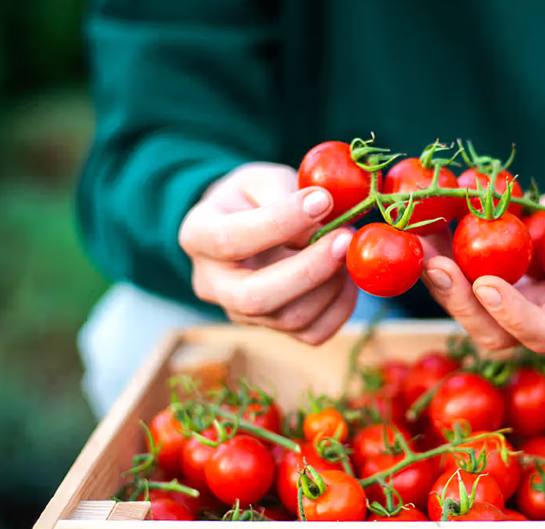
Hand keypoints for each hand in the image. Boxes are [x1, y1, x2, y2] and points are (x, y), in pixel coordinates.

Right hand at [178, 163, 356, 343]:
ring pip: (289, 318)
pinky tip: (346, 276)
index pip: (231, 239)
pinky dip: (340, 307)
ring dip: (330, 285)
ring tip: (347, 249)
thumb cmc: (254, 197)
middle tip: (344, 239)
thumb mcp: (262, 179)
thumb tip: (322, 226)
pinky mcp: (273, 328)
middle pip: (254, 297)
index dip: (280, 222)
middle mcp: (212, 283)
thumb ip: (286, 196)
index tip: (322, 200)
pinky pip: (313, 333)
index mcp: (198, 236)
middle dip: (308, 271)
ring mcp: (240, 312)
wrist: (245, 225)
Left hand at [421, 173, 544, 351]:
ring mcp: (502, 288)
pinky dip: (433, 242)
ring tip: (414, 238)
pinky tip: (416, 215)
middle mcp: (529, 310)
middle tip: (435, 264)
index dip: (512, 318)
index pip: (538, 335)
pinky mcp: (481, 263)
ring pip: (459, 298)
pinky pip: (451, 262)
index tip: (488, 284)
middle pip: (487, 329)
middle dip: (457, 302)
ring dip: (433, 274)